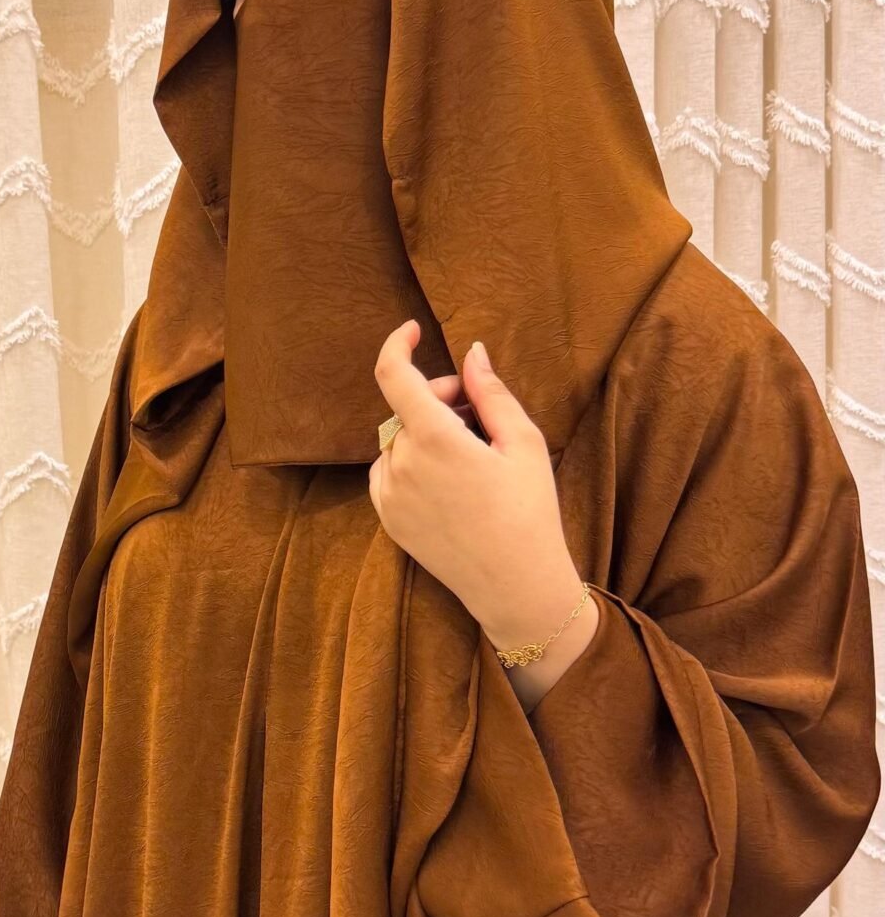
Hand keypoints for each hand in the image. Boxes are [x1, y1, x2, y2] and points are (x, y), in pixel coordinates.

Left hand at [367, 319, 589, 660]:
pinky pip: (388, 471)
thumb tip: (472, 352)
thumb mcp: (522, 443)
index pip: (392, 374)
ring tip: (470, 454)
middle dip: (439, 398)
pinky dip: (411, 462)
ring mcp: (389, 495)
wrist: (515, 586)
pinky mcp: (388, 519)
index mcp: (434, 439)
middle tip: (480, 414)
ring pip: (398, 440)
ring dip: (425, 432)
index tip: (412, 330)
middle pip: (406, 408)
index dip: (397, 344)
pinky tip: (449, 480)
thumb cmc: (529, 511)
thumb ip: (490, 392)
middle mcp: (402, 465)